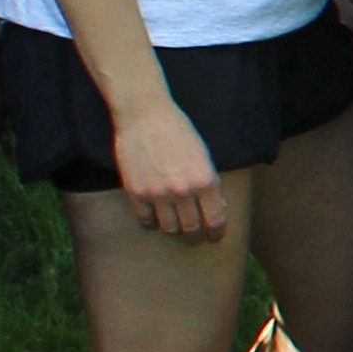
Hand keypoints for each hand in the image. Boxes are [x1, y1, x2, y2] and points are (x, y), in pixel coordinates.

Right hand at [113, 97, 229, 241]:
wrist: (144, 115)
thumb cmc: (178, 131)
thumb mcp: (204, 156)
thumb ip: (210, 184)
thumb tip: (216, 209)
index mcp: (205, 180)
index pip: (215, 220)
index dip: (216, 233)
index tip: (215, 237)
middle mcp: (182, 190)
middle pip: (192, 229)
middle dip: (196, 236)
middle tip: (196, 237)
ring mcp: (157, 193)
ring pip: (169, 228)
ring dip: (175, 230)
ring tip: (177, 226)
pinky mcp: (136, 192)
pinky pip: (146, 221)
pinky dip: (152, 223)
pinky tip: (156, 217)